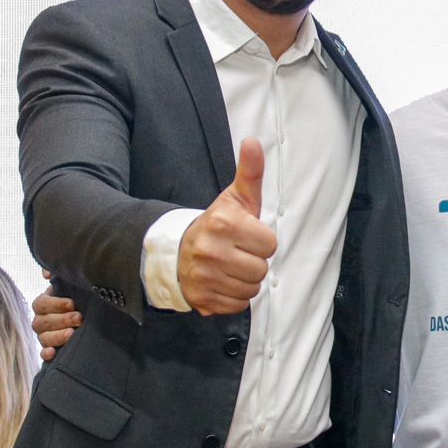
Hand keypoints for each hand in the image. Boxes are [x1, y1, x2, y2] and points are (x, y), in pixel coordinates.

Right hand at [32, 271, 79, 361]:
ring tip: (72, 334)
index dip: (55, 304)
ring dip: (57, 336)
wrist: (92, 318)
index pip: (41, 304)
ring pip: (43, 338)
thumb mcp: (73, 286)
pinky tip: (53, 353)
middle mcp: (41, 321)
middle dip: (61, 320)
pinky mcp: (51, 350)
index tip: (73, 303)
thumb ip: (59, 276)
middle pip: (42, 322)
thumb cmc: (80, 299)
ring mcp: (44, 336)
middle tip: (79, 318)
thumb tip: (46, 273)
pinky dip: (47, 354)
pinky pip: (43, 354)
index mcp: (44, 304)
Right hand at [177, 137, 276, 315]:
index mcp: (224, 223)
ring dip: (245, 280)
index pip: (270, 245)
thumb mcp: (235, 198)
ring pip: (251, 289)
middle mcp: (212, 251)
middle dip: (254, 262)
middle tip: (238, 252)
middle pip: (262, 270)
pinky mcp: (201, 299)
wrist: (177, 252)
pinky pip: (237, 305)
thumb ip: (250, 172)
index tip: (247, 236)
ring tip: (230, 266)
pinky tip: (222, 281)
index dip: (262, 241)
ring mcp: (204, 277)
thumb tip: (253, 142)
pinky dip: (233, 296)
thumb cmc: (217, 225)